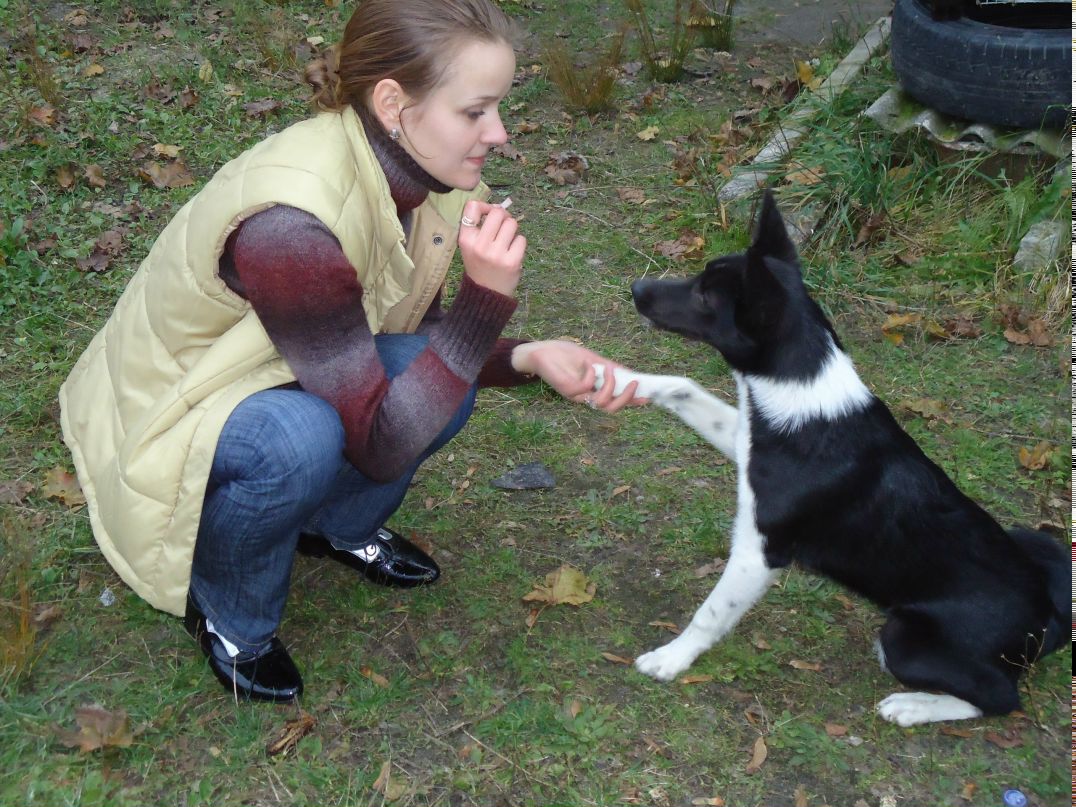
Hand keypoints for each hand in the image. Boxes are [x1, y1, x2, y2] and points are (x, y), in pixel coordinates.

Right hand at [457, 200, 525, 296]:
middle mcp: (480, 245)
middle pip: (497, 213)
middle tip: (502, 227)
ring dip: (512, 230)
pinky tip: (511, 253)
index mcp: (466, 239)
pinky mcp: (512, 261)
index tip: (488, 213)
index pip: (472, 207)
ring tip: (506, 241)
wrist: (487, 293)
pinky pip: (521, 239)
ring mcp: (497, 254)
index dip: (484, 206)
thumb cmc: (479, 265)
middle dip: (503, 217)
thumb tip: (499, 206)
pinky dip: (518, 244)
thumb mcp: (470, 246)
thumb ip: (479, 226)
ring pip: (512, 223)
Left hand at [511, 340, 648, 412]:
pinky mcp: (566, 390)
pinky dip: (591, 376)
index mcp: (595, 391)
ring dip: (609, 385)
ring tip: (607, 368)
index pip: (616, 402)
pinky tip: (589, 364)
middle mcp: (587, 397)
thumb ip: (611, 369)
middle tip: (633, 383)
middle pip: (611, 409)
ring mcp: (576, 395)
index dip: (632, 402)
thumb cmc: (566, 355)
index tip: (647, 397)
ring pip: (600, 402)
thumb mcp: (594, 360)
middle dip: (626, 398)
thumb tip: (632, 374)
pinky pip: (585, 389)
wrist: (541, 351)